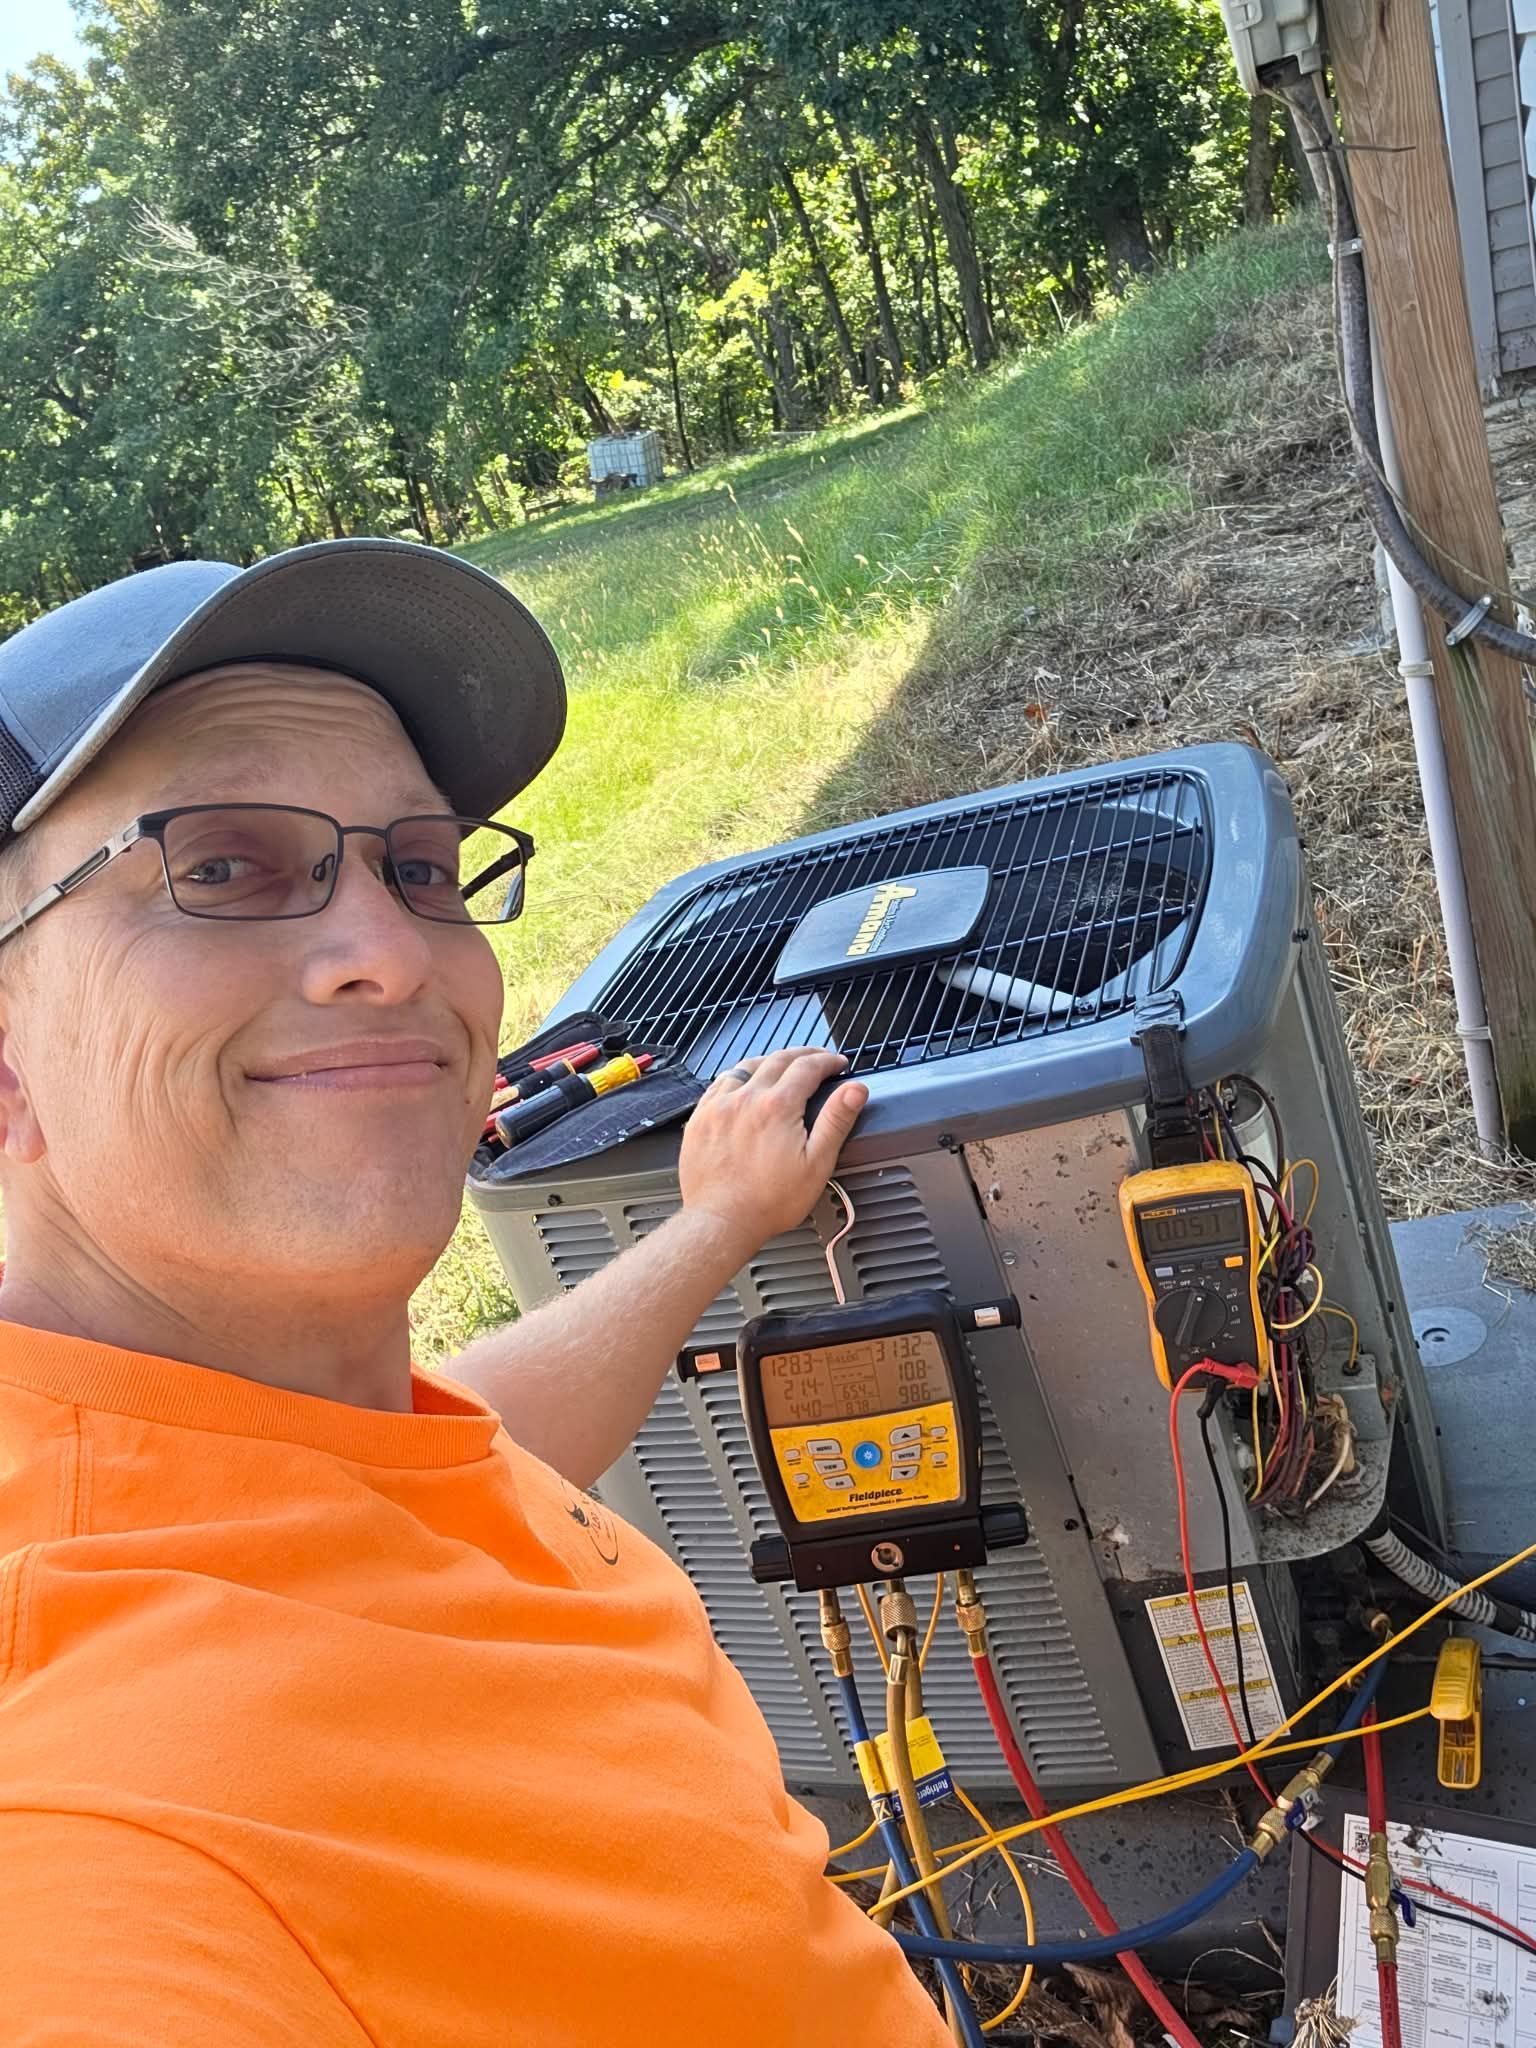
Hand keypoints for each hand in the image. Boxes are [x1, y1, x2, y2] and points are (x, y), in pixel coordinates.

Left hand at [678, 1048, 869, 1258]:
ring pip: (746, 1066)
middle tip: (817, 1060)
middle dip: (803, 1055)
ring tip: (783, 1066)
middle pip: (778, 1059)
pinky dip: (738, 1076)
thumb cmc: (768, 1201)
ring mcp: (719, 1106)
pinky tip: (743, 1084)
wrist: (721, 1221)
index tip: (838, 1064)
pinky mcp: (700, 1119)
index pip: (807, 1067)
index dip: (827, 1061)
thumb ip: (836, 1121)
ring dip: (769, 1061)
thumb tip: (855, 1090)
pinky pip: (720, 1083)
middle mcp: (745, 1098)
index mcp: (777, 1106)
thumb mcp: (816, 1164)